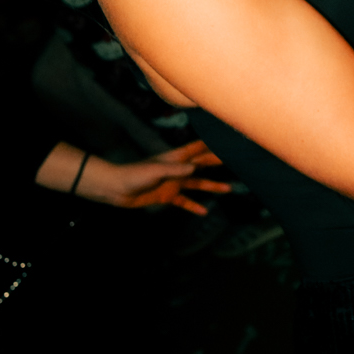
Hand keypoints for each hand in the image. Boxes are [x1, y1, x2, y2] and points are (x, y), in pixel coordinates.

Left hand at [87, 142, 230, 216]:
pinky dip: (194, 206)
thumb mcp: (156, 171)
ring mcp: (173, 183)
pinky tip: (204, 211)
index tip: (228, 141)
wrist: (116, 189)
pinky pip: (184, 201)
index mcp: (175, 159)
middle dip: (217, 162)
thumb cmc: (134, 175)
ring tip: (228, 189)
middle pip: (201, 165)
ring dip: (211, 185)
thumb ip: (175, 170)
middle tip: (237, 162)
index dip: (212, 145)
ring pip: (197, 184)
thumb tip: (195, 168)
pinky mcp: (167, 196)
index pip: (197, 149)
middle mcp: (177, 169)